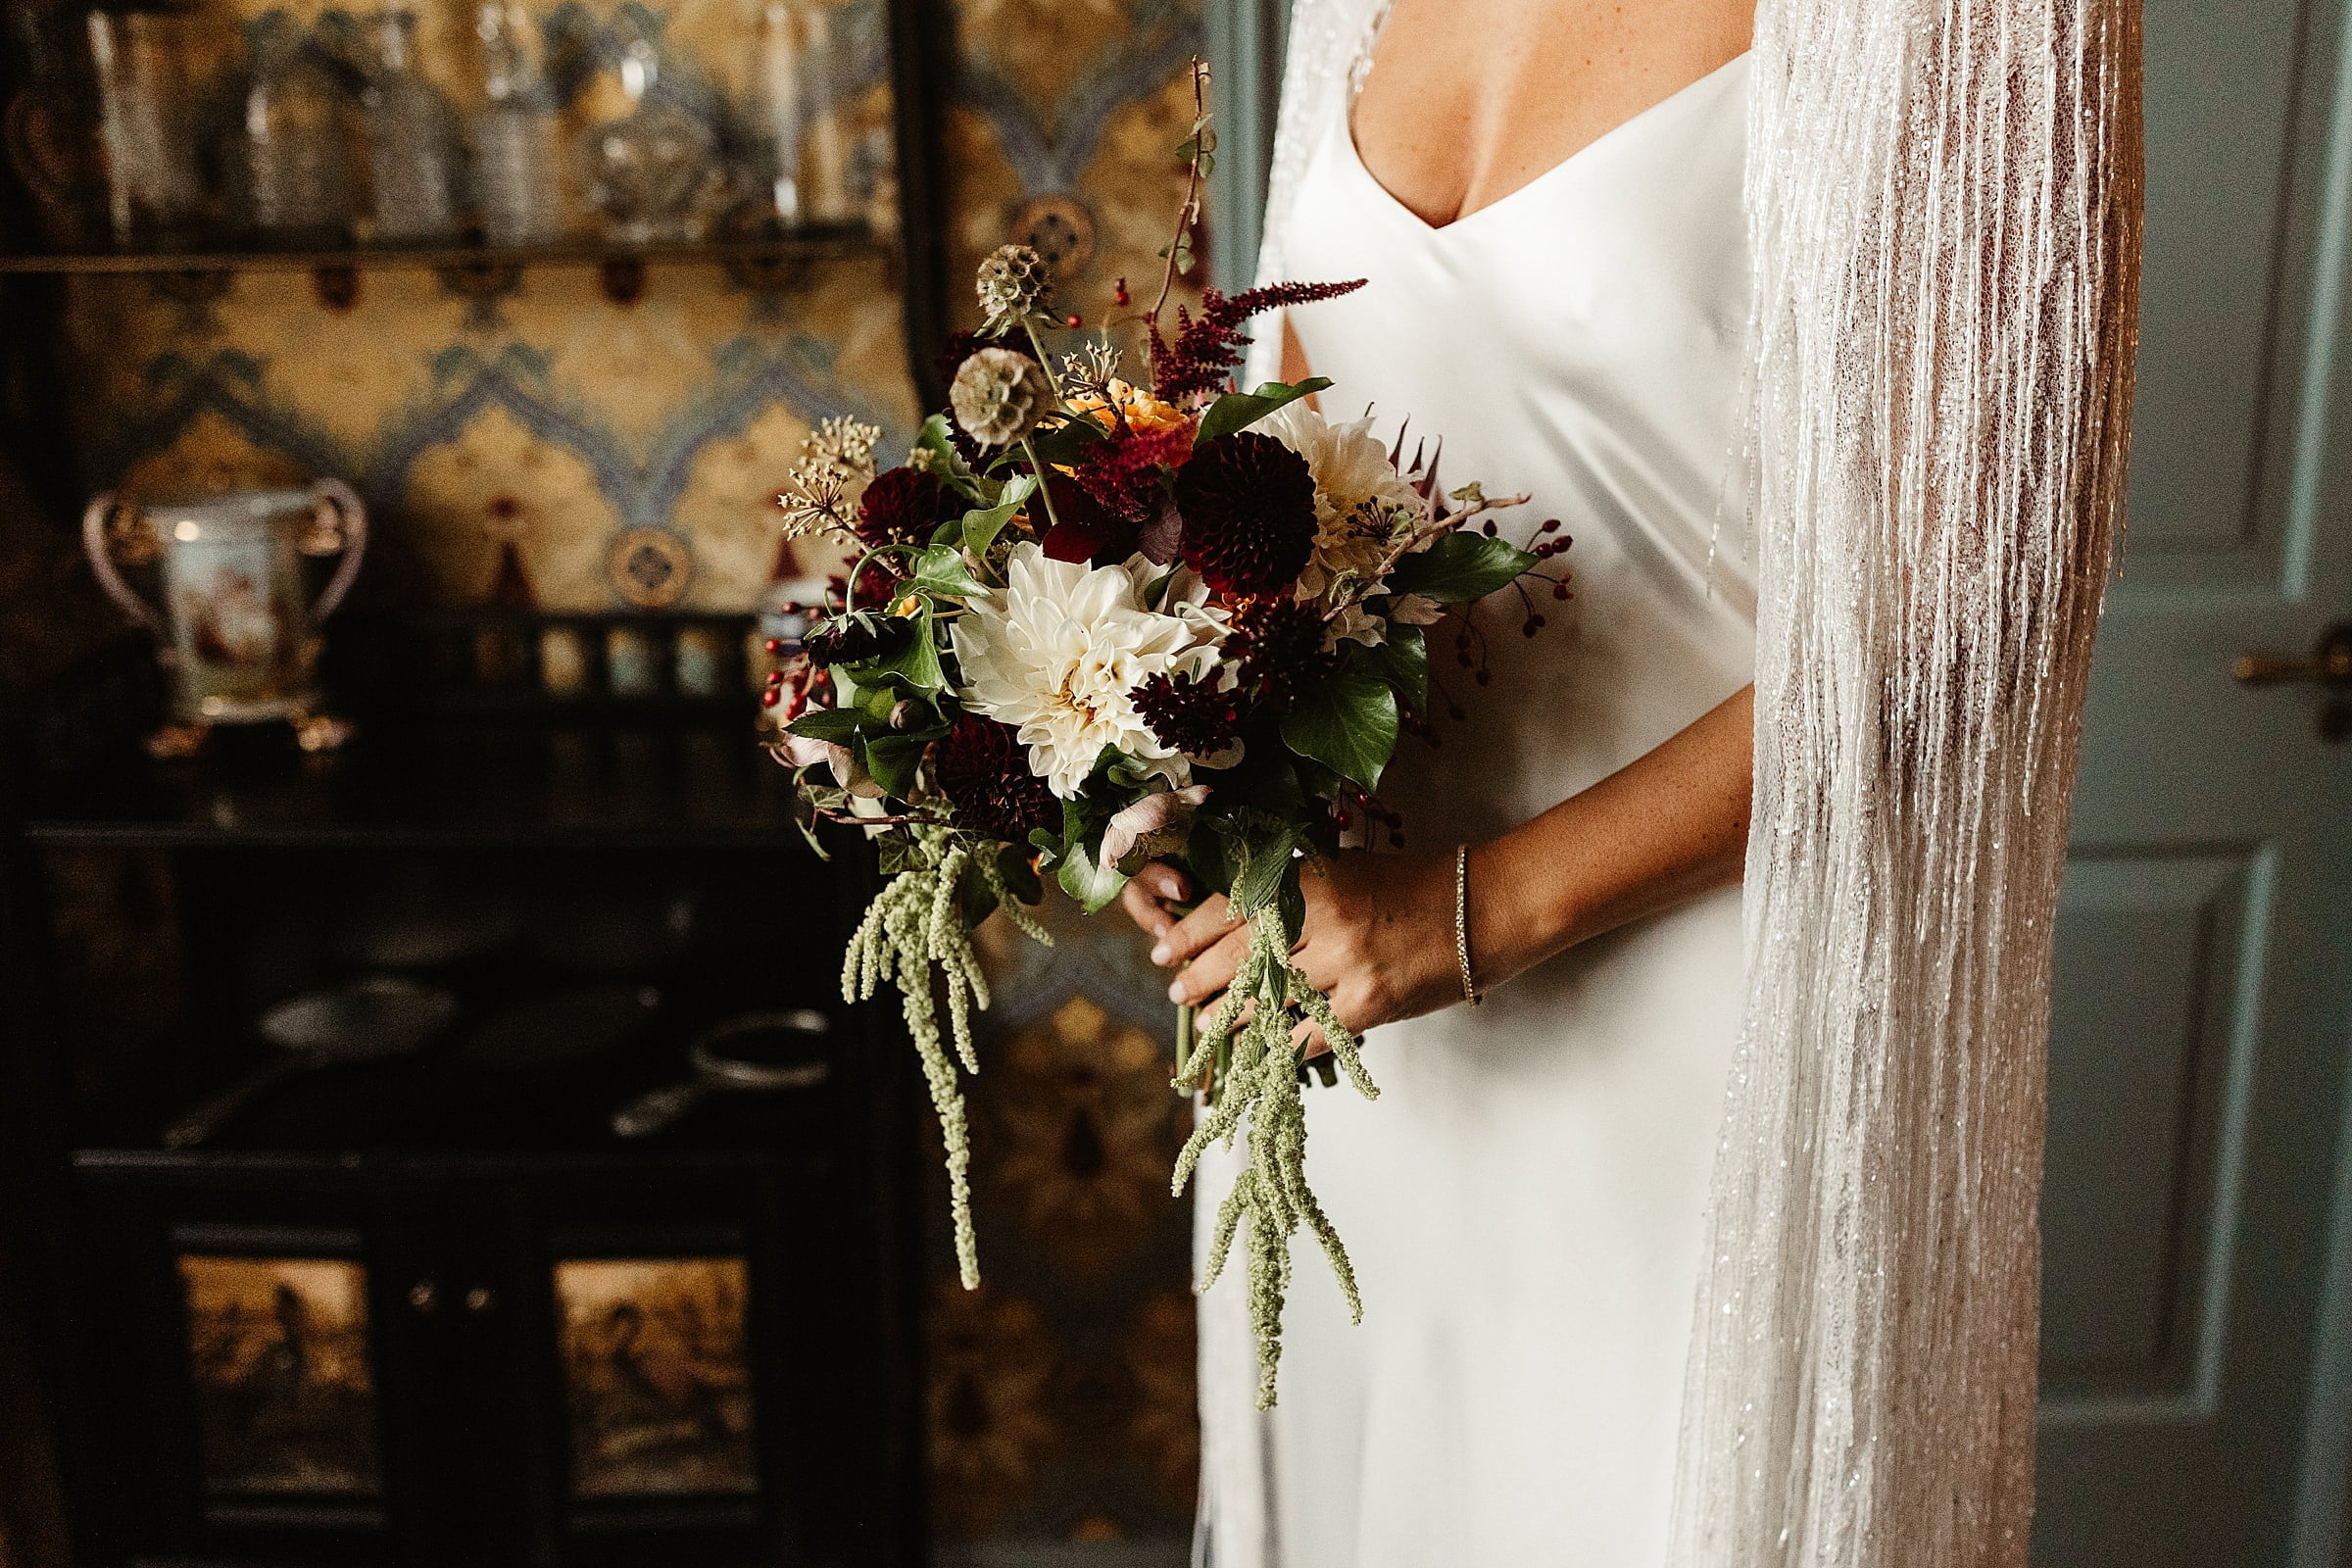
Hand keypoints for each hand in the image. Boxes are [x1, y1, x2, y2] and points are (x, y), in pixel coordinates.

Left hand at [1119, 851, 1463, 1039]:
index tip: (1167, 950)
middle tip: (1177, 992)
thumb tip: (1234, 915)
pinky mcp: (1370, 1006)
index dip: (1193, 933)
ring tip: (1206, 1024)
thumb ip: (1294, 886)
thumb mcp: (1346, 868)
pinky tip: (1254, 1054)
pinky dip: (1278, 1045)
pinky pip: (1309, 1033)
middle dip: (1201, 978)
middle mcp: (1326, 922)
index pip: (1234, 909)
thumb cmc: (1411, 885)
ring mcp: (1349, 967)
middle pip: (1243, 958)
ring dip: (1231, 1016)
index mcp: (1315, 880)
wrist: (1482, 908)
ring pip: (1270, 1000)